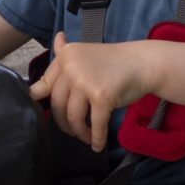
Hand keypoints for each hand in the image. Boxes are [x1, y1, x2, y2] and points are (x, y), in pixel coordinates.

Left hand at [29, 32, 150, 151]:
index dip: (41, 103)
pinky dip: (96, 138)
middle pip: (57, 105)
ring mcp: (85, 82)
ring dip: (79, 133)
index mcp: (66, 56)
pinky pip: (95, 125)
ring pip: (73, 117)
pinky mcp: (101, 97)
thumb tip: (56, 39)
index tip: (45, 114)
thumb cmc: (114, 61)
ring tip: (85, 137)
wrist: (142, 63)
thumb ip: (68, 54)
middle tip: (73, 130)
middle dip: (64, 123)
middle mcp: (71, 67)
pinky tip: (97, 145)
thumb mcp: (86, 53)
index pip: (43, 85)